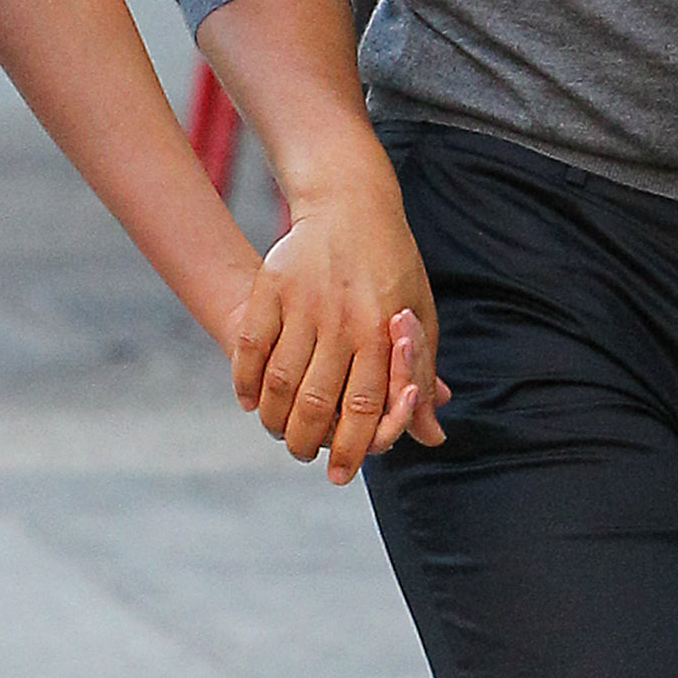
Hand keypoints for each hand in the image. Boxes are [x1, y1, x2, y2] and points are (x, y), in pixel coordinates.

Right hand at [226, 158, 447, 485]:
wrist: (351, 202)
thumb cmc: (394, 266)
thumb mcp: (419, 316)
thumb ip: (420, 377)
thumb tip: (432, 435)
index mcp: (383, 332)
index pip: (363, 408)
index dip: (350, 449)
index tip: (340, 475)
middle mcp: (343, 320)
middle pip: (315, 403)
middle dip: (306, 442)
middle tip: (302, 455)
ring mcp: (304, 303)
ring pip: (279, 381)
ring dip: (273, 418)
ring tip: (277, 431)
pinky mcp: (272, 286)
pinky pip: (251, 347)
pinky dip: (245, 382)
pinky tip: (250, 401)